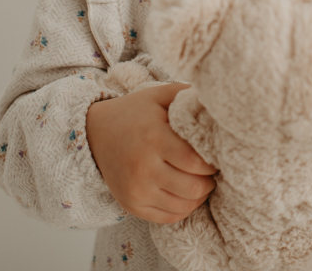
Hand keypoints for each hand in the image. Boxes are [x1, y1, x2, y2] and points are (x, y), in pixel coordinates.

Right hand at [86, 83, 215, 223]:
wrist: (95, 133)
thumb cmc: (134, 113)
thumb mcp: (158, 96)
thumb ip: (186, 94)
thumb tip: (214, 97)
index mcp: (154, 139)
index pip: (196, 162)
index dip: (213, 163)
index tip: (216, 155)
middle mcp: (143, 168)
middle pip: (193, 188)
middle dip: (210, 181)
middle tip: (212, 171)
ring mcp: (136, 191)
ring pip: (184, 206)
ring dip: (199, 196)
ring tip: (201, 181)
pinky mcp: (132, 205)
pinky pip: (169, 217)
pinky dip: (184, 208)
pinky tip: (185, 192)